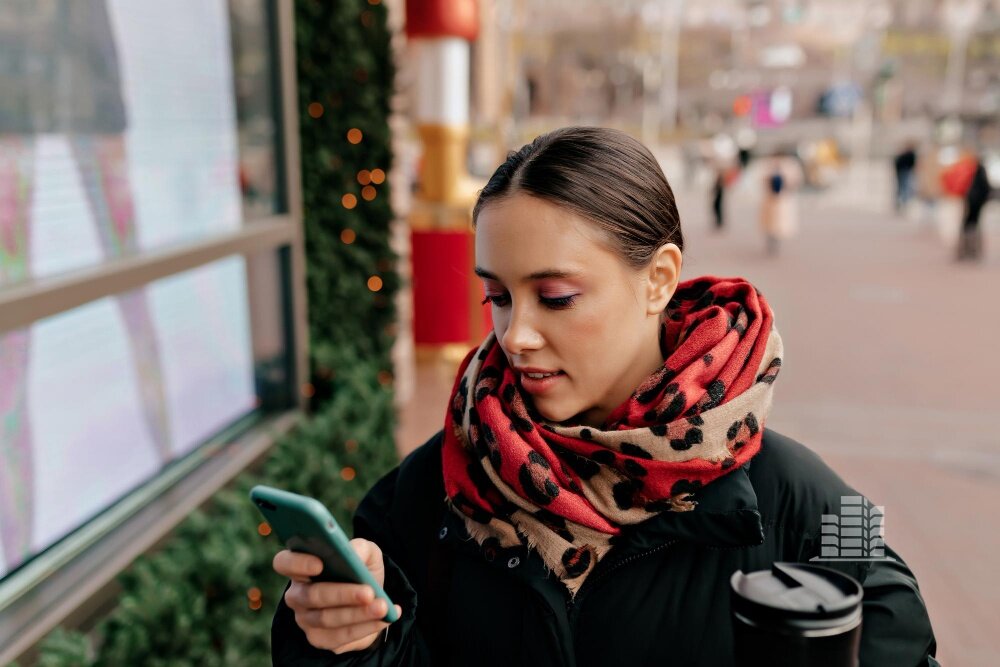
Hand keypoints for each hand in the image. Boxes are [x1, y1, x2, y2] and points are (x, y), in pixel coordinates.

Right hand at [273, 538, 402, 653]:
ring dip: (358, 614)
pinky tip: (383, 618)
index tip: (320, 564)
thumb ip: (359, 548)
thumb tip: (353, 554)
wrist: (371, 599)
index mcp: (301, 567)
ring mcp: (305, 619)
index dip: (297, 563)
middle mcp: (297, 594)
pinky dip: (365, 628)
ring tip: (382, 606)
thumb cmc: (361, 569)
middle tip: (368, 592)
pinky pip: (339, 637)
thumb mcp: (366, 553)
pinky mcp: (319, 638)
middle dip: (342, 594)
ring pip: (327, 619)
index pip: (284, 563)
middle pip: (311, 595)